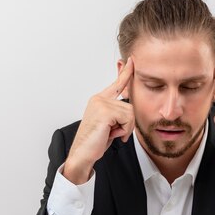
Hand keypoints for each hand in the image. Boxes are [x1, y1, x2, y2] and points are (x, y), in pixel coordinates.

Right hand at [64, 57, 134, 183]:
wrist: (82, 153)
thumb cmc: (95, 141)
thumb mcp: (109, 124)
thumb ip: (117, 113)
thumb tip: (129, 106)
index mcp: (99, 100)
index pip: (117, 84)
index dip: (125, 72)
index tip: (131, 61)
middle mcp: (99, 99)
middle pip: (130, 106)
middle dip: (128, 123)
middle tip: (115, 132)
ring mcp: (101, 103)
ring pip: (130, 113)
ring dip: (126, 128)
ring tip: (111, 133)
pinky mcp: (105, 111)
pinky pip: (127, 119)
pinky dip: (124, 130)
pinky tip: (112, 134)